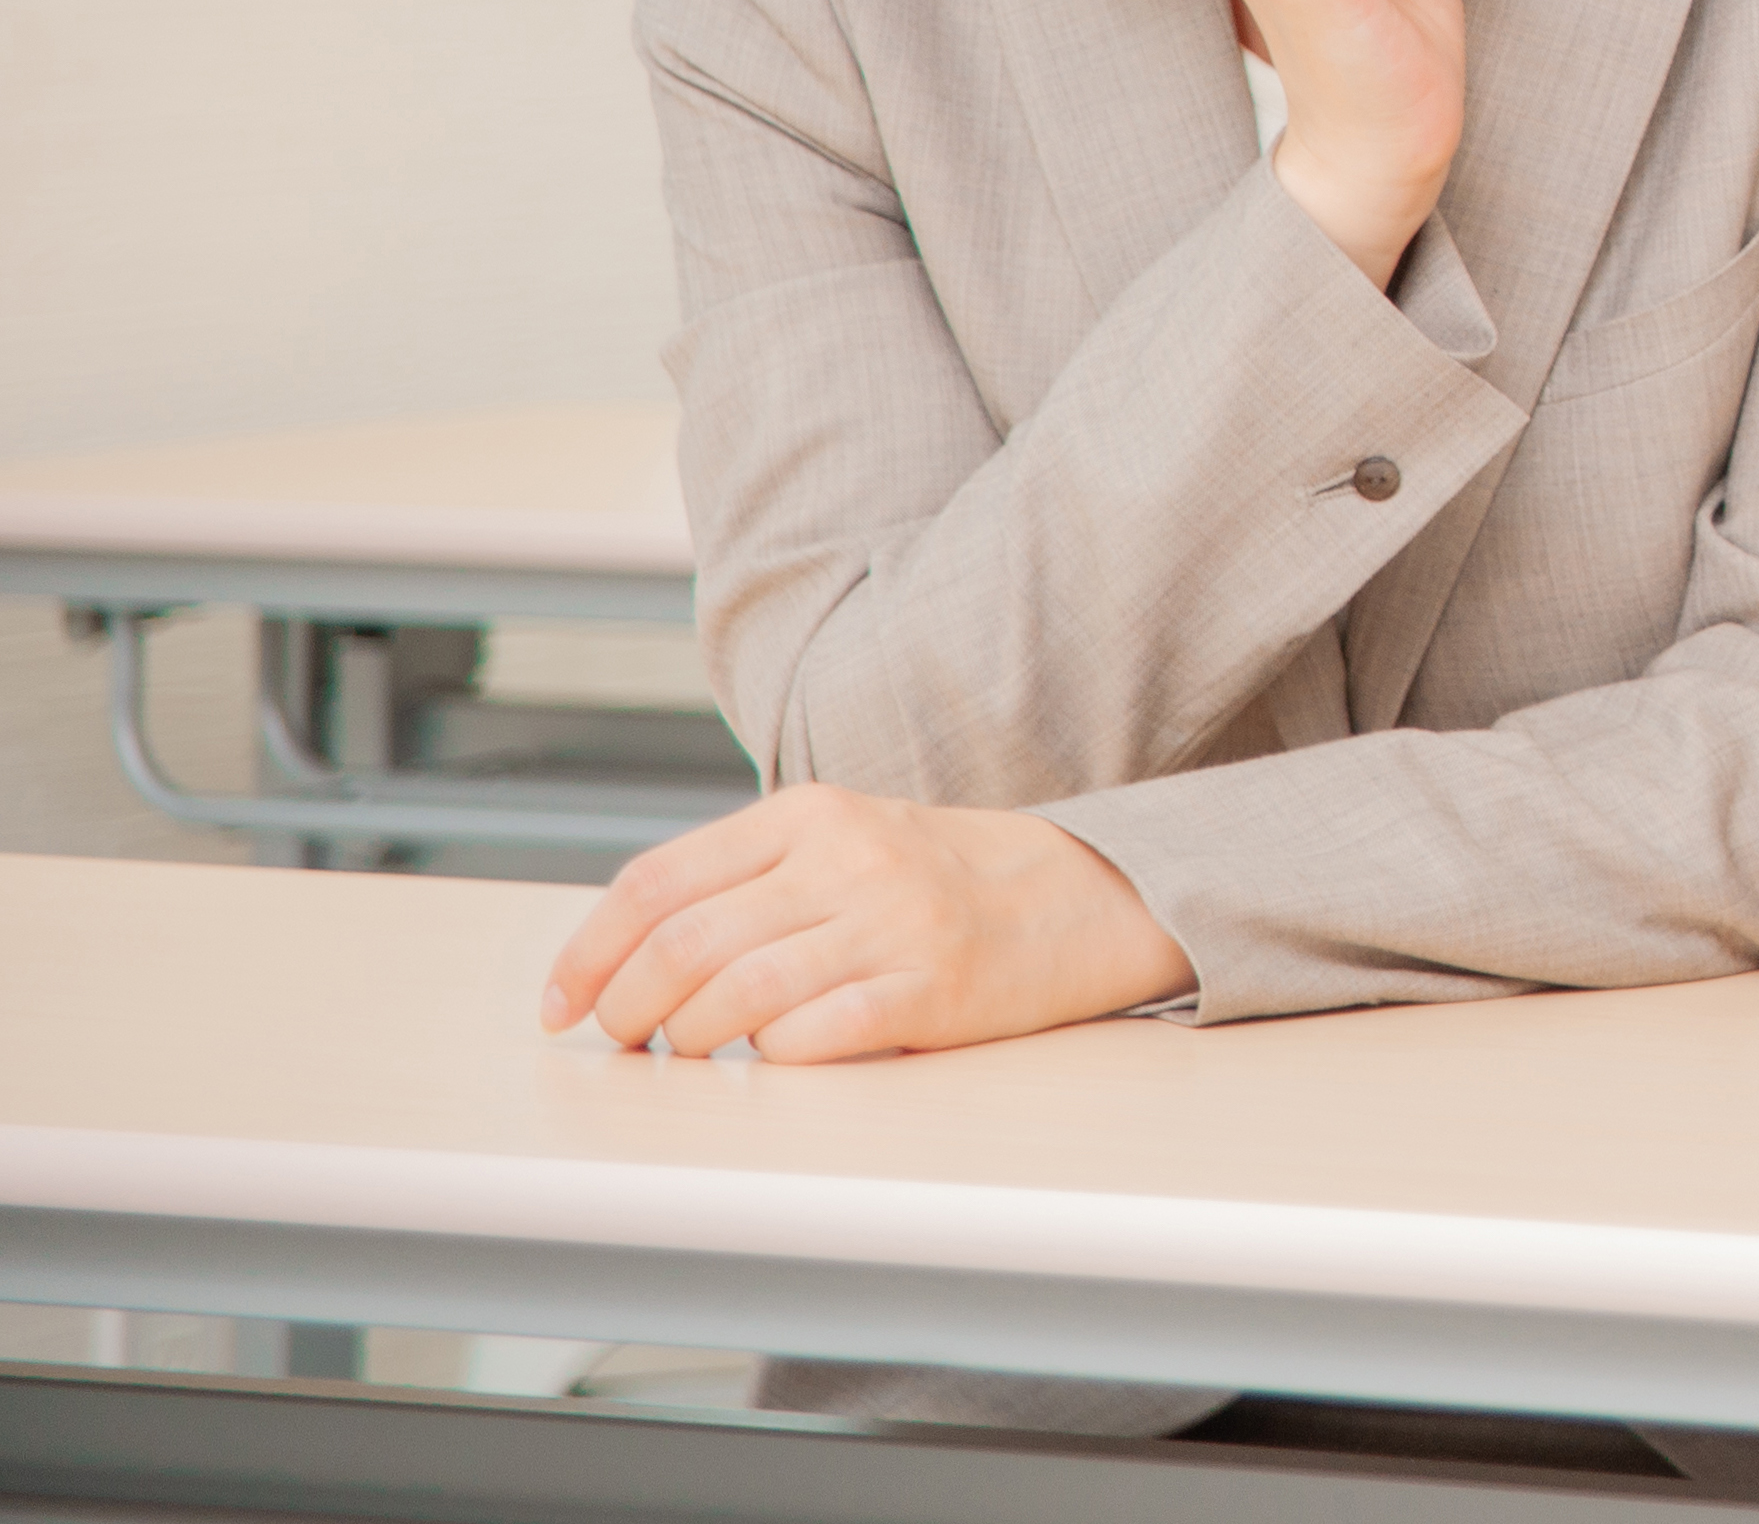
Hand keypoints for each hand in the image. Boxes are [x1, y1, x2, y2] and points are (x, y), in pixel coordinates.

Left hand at [537, 784, 1190, 1063]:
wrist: (1086, 893)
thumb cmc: (943, 879)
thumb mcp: (842, 844)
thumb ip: (746, 878)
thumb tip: (621, 954)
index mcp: (810, 815)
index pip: (658, 882)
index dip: (588, 951)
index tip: (560, 1003)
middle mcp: (848, 859)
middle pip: (684, 945)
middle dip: (628, 1008)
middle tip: (625, 1039)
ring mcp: (894, 923)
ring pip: (736, 996)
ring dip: (692, 1041)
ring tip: (694, 1052)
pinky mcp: (933, 989)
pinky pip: (817, 1035)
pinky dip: (774, 1057)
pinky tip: (776, 1056)